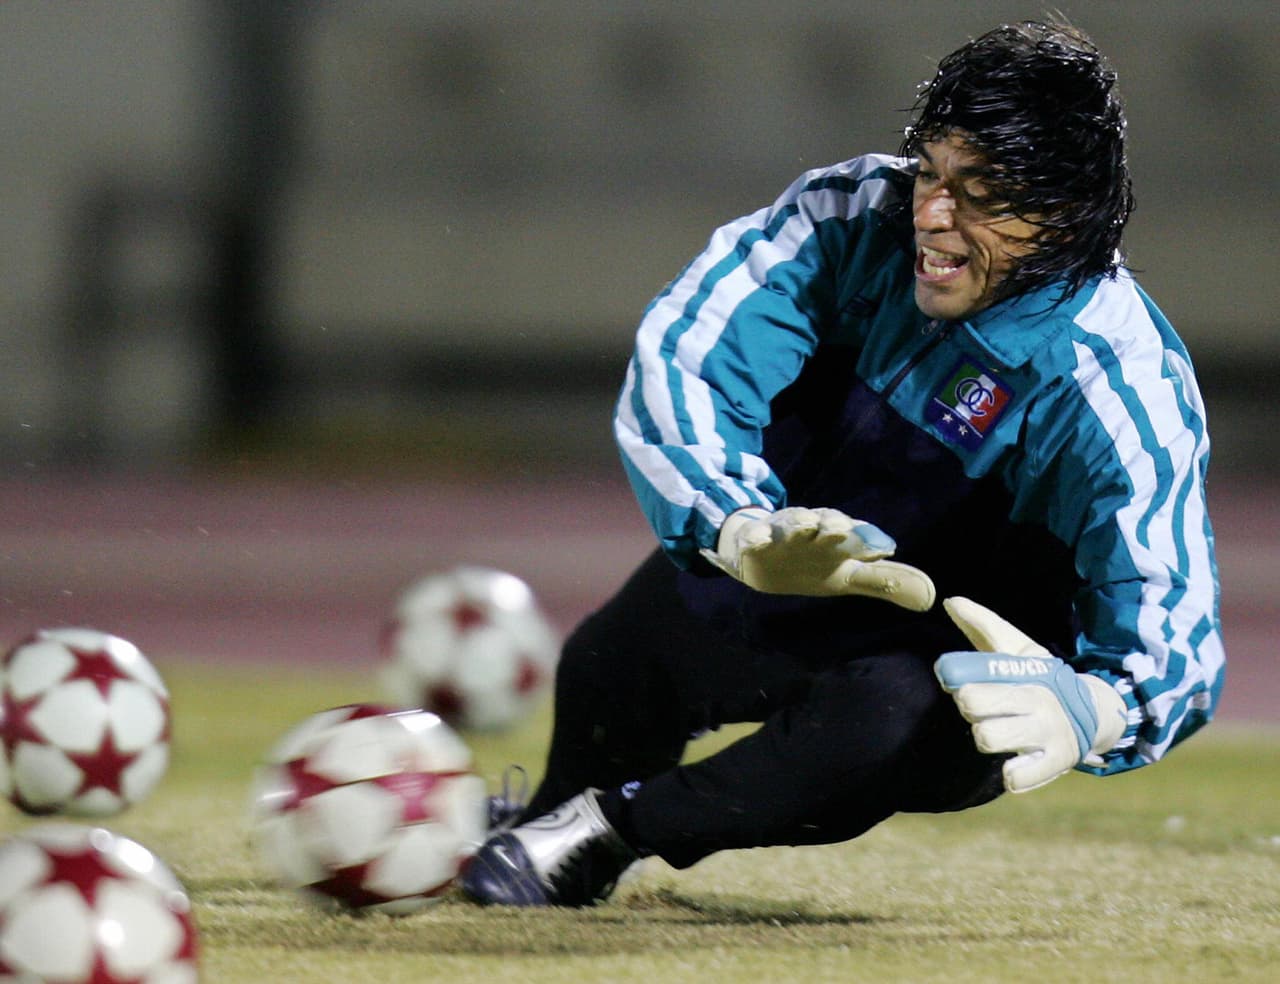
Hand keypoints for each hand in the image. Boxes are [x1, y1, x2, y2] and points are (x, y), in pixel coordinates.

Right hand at [699, 506, 935, 610]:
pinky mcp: (757, 539)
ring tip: (806, 523)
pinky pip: (755, 536)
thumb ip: (885, 583)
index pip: (858, 535)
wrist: (763, 560)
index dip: (870, 540)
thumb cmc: (814, 564)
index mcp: (839, 539)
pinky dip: (757, 536)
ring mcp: (785, 533)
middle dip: (834, 523)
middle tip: (841, 528)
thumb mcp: (848, 576)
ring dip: (799, 521)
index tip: (885, 547)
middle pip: (827, 521)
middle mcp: (815, 530)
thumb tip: (931, 598)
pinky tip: (759, 540)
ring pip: (793, 521)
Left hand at [934, 596, 1127, 792]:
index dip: (952, 673)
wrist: (1095, 710)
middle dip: (968, 705)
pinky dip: (1010, 773)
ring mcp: (1046, 732)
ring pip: (987, 737)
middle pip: (972, 703)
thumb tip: (951, 601)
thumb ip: (982, 625)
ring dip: (985, 736)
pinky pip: (1016, 777)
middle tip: (981, 707)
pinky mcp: (1056, 762)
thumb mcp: (1017, 648)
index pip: (976, 668)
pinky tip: (1013, 761)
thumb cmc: (1041, 678)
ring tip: (998, 731)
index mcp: (1024, 669)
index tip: (948, 675)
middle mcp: (1035, 698)